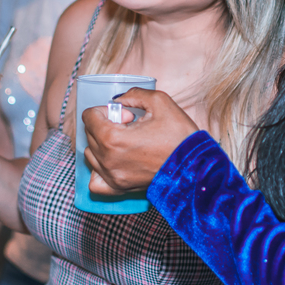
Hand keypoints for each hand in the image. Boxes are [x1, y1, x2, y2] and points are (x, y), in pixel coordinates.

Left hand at [82, 88, 198, 194]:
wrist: (195, 167)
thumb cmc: (179, 137)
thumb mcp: (160, 102)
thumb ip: (134, 95)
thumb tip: (119, 100)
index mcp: (113, 138)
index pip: (89, 116)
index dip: (107, 109)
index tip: (126, 114)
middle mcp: (108, 160)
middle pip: (89, 134)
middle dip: (105, 124)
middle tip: (130, 125)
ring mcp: (112, 177)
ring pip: (90, 155)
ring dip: (102, 144)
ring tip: (125, 142)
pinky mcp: (119, 189)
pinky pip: (95, 182)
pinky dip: (98, 170)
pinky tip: (113, 161)